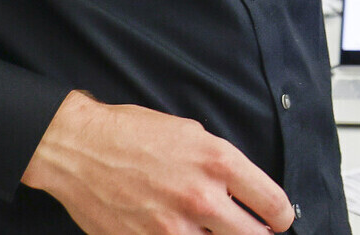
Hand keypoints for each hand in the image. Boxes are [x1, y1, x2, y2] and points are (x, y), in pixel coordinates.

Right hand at [22, 91, 292, 234]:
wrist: (78, 148)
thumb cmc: (129, 134)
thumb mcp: (189, 133)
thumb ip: (221, 165)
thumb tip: (243, 190)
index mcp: (217, 162)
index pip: (274, 203)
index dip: (281, 217)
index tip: (278, 220)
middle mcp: (201, 196)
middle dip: (255, 234)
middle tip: (247, 229)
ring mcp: (173, 226)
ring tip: (209, 229)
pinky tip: (180, 230)